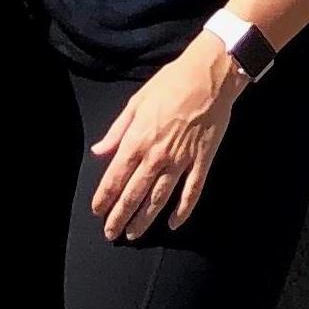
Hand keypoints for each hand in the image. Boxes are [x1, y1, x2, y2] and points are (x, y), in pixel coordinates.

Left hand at [89, 41, 243, 242]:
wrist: (210, 74)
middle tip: (111, 234)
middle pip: (134, 194)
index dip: (105, 198)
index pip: (115, 178)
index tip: (98, 212)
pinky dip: (183, 210)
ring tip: (134, 234)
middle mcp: (157, 156)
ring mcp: (181, 161)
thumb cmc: (171, 82)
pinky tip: (174, 223)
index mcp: (137, 140)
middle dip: (120, 217)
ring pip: (159, 199)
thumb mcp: (137, 101)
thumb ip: (117, 131)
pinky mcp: (202, 161)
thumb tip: (98, 152)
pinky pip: (192, 191)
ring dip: (145, 219)